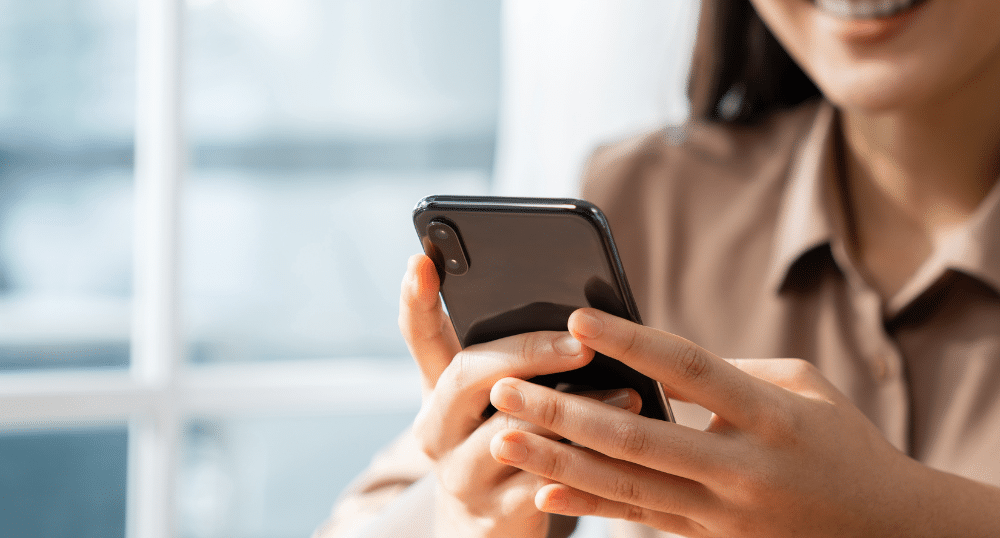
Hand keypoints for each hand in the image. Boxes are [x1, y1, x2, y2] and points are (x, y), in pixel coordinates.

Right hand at [399, 256, 638, 537]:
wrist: (483, 534)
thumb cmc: (501, 449)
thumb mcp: (492, 405)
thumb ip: (516, 364)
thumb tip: (581, 315)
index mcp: (438, 390)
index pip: (420, 336)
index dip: (417, 300)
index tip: (421, 260)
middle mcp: (437, 429)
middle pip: (466, 375)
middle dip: (527, 352)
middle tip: (579, 342)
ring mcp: (460, 474)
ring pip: (511, 431)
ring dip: (572, 409)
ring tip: (625, 394)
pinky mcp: (494, 515)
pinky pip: (542, 483)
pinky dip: (585, 461)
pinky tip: (620, 449)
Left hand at [487, 308, 999, 536]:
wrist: (885, 531)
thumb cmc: (841, 443)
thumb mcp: (801, 389)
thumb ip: (728, 372)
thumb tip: (653, 359)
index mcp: (770, 418)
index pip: (690, 371)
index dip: (632, 343)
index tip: (576, 319)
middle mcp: (742, 470)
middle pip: (637, 438)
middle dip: (564, 412)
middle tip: (505, 386)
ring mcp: (723, 515)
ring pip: (626, 488)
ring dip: (558, 461)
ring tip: (504, 436)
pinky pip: (640, 521)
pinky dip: (588, 506)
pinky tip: (542, 490)